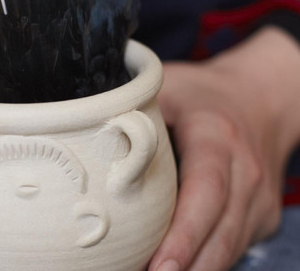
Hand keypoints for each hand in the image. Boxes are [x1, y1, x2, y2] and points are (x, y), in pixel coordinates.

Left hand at [149, 27, 299, 270]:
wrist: (258, 98)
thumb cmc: (200, 95)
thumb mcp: (165, 87)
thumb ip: (129, 110)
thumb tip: (77, 132)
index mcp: (217, 136)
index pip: (206, 189)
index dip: (184, 231)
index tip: (159, 265)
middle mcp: (246, 171)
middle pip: (221, 232)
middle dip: (187, 265)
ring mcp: (259, 198)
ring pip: (230, 248)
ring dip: (195, 269)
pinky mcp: (261, 216)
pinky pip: (232, 246)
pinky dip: (204, 262)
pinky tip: (173, 266)